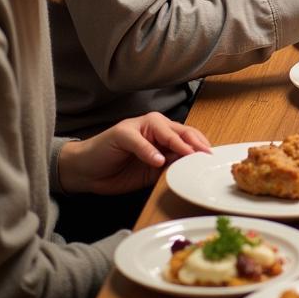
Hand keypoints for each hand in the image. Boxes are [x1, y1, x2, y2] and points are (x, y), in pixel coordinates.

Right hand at [57, 113, 210, 195]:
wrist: (86, 171)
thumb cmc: (119, 170)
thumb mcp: (151, 172)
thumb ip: (169, 165)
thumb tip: (190, 166)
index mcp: (164, 133)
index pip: (189, 136)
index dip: (201, 146)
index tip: (212, 159)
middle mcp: (155, 125)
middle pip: (181, 130)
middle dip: (196, 142)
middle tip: (205, 155)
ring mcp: (138, 126)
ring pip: (164, 130)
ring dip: (177, 143)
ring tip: (187, 155)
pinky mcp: (122, 132)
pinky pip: (139, 140)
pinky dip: (148, 150)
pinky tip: (156, 161)